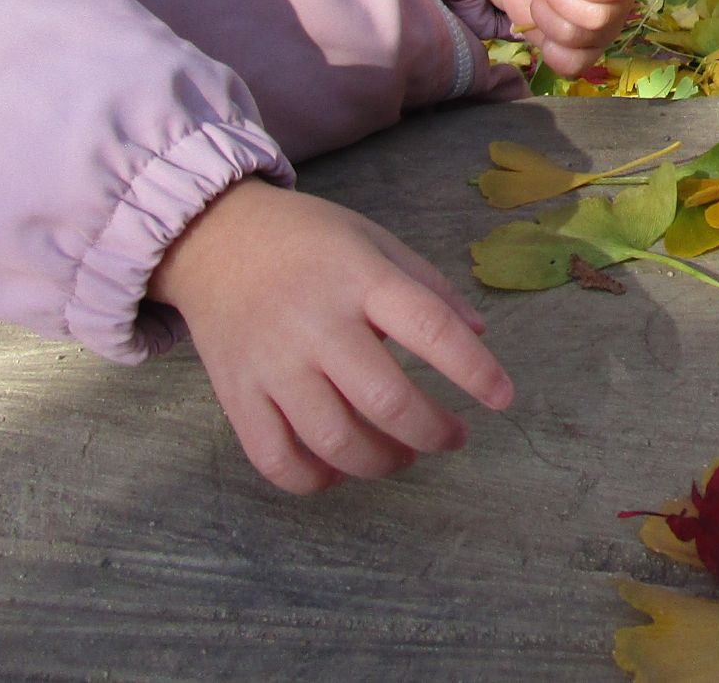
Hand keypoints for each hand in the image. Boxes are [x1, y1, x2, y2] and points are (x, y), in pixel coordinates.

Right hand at [148, 178, 511, 494]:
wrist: (214, 239)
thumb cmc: (307, 240)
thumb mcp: (375, 239)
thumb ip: (429, 287)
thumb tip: (479, 332)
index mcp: (360, 278)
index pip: (430, 329)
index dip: (475, 370)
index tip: (503, 398)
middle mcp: (316, 324)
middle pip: (386, 400)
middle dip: (433, 431)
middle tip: (454, 435)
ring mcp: (273, 365)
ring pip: (335, 441)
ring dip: (383, 462)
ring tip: (404, 453)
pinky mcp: (237, 397)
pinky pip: (277, 461)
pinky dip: (317, 480)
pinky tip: (342, 468)